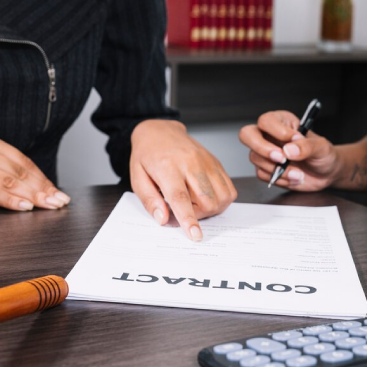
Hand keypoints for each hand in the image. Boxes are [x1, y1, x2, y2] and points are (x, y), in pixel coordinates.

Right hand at [0, 130, 69, 210]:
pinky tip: (25, 206)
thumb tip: (26, 186)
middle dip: (44, 188)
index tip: (56, 191)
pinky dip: (11, 199)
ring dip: (34, 195)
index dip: (42, 177)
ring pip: (10, 180)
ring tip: (50, 206)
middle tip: (60, 202)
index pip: (21, 160)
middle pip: (20, 170)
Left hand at [130, 120, 236, 240]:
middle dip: (198, 215)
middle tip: (184, 209)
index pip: (181, 197)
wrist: (160, 131)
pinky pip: (229, 189)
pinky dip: (221, 200)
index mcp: (167, 167)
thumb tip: (163, 219)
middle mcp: (191, 163)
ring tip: (194, 201)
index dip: (189, 219)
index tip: (195, 235)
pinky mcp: (216, 163)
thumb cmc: (147, 155)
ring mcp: (207, 162)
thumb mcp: (137, 177)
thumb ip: (149, 200)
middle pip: (207, 200)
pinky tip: (205, 195)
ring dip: (211, 208)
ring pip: (222, 197)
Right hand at [238, 110, 340, 189]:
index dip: (276, 131)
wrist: (327, 174)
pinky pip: (262, 174)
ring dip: (277, 169)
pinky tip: (293, 177)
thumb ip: (306, 146)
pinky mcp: (266, 169)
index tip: (293, 139)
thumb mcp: (321, 147)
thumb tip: (289, 149)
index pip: (266, 121)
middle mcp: (269, 136)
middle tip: (282, 158)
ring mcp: (265, 153)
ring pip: (255, 158)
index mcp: (282, 122)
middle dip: (263, 149)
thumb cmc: (324, 154)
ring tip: (298, 173)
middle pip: (247, 135)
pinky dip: (279, 179)